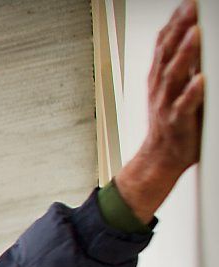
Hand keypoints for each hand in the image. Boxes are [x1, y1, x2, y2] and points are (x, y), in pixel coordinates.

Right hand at [115, 0, 203, 221]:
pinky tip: (201, 80)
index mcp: (159, 76)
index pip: (164, 42)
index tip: (187, 2)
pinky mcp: (177, 122)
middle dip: (179, 28)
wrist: (159, 158)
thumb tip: (186, 33)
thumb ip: (176, 61)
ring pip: (174, 75)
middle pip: (167, 52)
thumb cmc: (171, 121)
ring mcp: (166, 104)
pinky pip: (184, 106)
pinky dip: (192, 93)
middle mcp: (160, 87)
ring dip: (185, 54)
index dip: (174, 21)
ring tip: (196, 34)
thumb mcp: (169, 86)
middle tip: (191, 7)